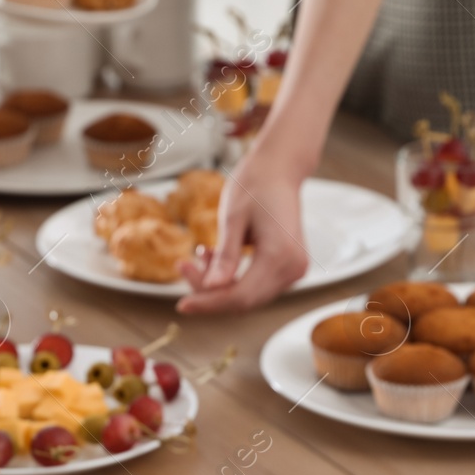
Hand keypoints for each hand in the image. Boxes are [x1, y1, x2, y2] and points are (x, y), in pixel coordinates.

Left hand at [177, 152, 313, 314]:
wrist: (279, 170)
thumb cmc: (255, 185)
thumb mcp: (233, 218)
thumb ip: (225, 256)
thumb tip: (210, 288)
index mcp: (281, 255)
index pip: (240, 296)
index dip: (208, 303)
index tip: (180, 304)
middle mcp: (293, 268)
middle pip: (244, 300)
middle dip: (209, 292)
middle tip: (183, 266)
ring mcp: (294, 271)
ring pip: (247, 296)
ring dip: (219, 284)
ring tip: (202, 252)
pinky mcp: (288, 269)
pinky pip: (255, 286)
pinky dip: (231, 278)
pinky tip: (215, 257)